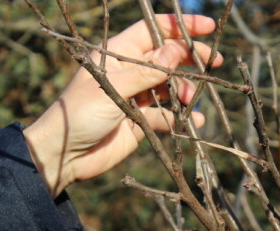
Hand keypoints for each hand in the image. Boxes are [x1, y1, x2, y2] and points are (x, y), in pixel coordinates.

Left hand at [23, 14, 222, 196]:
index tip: (207, 28)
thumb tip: (176, 51)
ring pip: (171, 86)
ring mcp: (136, 96)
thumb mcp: (114, 88)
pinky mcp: (141, 121)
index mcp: (117, 53)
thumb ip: (148, 72)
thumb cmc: (80, 113)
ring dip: (185, 91)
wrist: (65, 154)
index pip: (153, 31)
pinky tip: (193, 122)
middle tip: (215, 62)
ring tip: (190, 101)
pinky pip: (167, 115)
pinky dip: (181, 118)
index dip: (179, 27)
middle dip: (190, 58)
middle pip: (167, 57)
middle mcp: (129, 72)